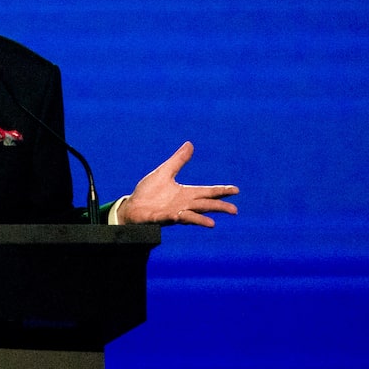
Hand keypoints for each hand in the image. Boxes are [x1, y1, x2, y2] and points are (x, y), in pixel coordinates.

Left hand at [117, 142, 238, 226]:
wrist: (132, 205)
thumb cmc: (149, 191)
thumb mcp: (165, 172)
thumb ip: (178, 160)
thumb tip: (190, 144)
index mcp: (185, 193)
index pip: (207, 192)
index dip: (221, 191)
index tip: (236, 190)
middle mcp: (183, 205)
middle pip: (205, 205)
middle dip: (219, 207)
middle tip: (234, 210)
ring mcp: (174, 213)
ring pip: (191, 216)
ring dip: (201, 219)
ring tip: (213, 224)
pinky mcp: (161, 218)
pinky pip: (172, 218)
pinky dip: (179, 219)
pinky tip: (183, 218)